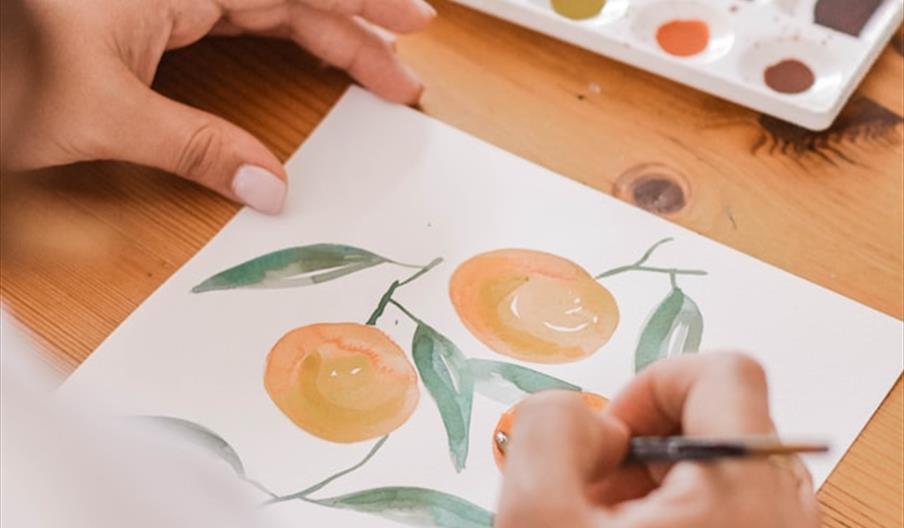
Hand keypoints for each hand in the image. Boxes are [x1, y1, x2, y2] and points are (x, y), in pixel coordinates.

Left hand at [8, 0, 433, 212]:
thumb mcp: (99, 114)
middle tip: (404, 68)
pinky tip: (307, 51)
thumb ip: (194, 149)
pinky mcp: (156, 10)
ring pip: (272, 5)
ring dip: (325, 34)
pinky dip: (285, 37)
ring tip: (372, 63)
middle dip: (356, 29)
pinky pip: (244, 15)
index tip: (410, 22)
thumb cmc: (3, 65)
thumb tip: (268, 187)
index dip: (360, 3)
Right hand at [496, 353, 820, 527]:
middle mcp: (782, 506)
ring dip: (652, 481)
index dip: (650, 385)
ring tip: (612, 524)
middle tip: (600, 491)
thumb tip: (579, 412)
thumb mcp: (537, 519)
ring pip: (717, 462)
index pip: (721, 369)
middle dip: (642, 441)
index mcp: (741, 486)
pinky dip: (675, 509)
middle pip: (716, 414)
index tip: (612, 432)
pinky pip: (727, 502)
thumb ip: (546, 429)